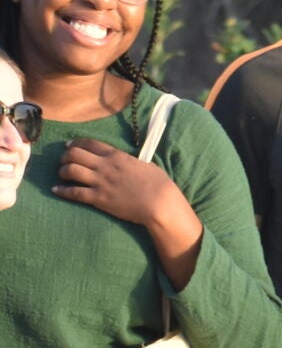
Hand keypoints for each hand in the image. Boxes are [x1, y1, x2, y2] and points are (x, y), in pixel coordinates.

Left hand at [55, 136, 195, 241]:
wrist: (160, 204)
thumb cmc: (160, 185)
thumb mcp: (147, 166)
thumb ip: (133, 162)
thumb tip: (131, 163)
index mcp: (117, 156)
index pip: (90, 143)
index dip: (76, 143)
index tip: (69, 146)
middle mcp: (105, 166)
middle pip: (74, 154)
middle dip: (65, 156)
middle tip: (64, 161)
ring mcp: (100, 182)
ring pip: (70, 170)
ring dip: (63, 171)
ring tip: (63, 174)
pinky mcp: (98, 198)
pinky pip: (74, 192)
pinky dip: (62, 190)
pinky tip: (56, 190)